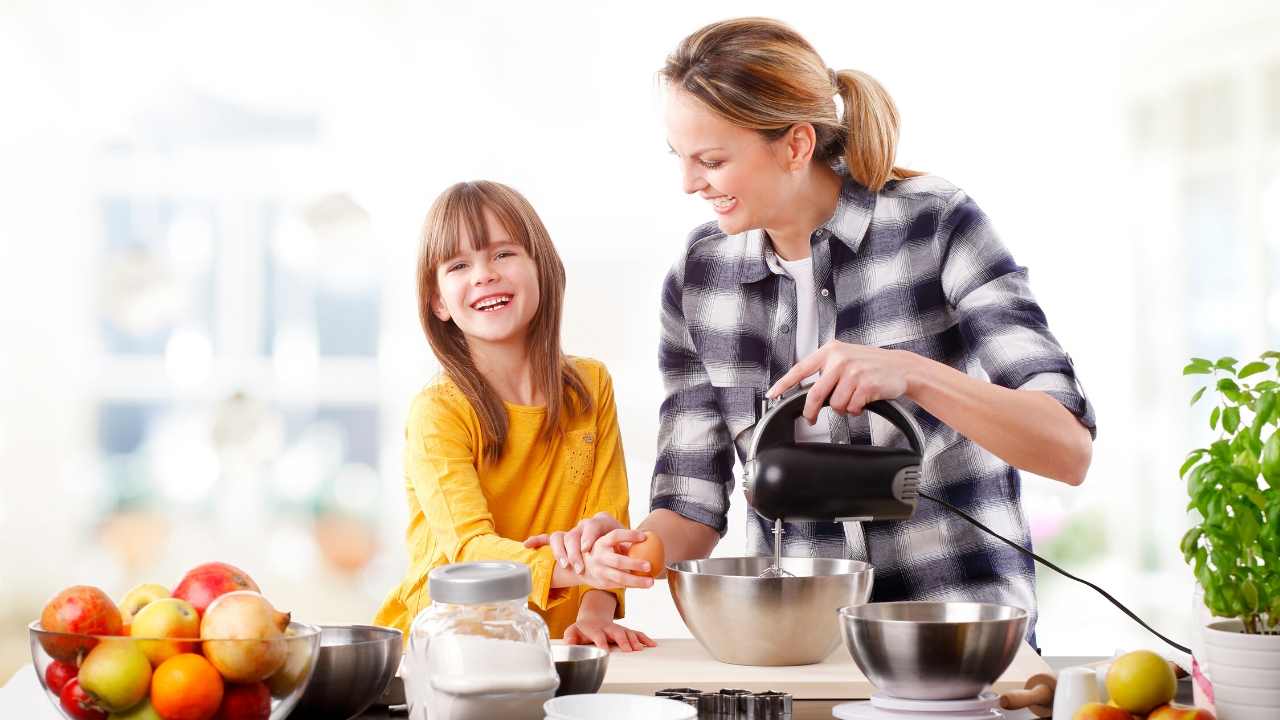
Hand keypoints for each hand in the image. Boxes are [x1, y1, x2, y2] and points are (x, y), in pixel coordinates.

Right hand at [524, 512, 634, 575]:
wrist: (608, 529)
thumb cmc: (620, 540)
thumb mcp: (626, 542)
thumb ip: (630, 547)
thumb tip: (645, 558)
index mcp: (600, 522)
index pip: (592, 526)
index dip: (588, 537)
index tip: (587, 549)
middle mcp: (583, 525)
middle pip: (573, 536)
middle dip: (574, 552)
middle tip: (578, 567)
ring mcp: (572, 531)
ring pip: (560, 538)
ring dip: (561, 553)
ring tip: (564, 566)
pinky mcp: (563, 539)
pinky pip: (546, 538)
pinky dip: (536, 540)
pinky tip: (527, 545)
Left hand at [563, 617, 656, 651]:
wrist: (593, 618)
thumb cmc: (583, 629)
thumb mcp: (572, 632)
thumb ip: (570, 638)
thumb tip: (568, 643)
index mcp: (594, 628)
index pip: (598, 635)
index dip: (601, 642)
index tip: (605, 650)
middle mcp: (608, 627)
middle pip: (617, 632)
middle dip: (623, 641)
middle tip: (628, 650)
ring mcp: (618, 628)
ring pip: (628, 632)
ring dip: (635, 640)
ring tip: (640, 649)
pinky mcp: (626, 631)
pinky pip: (637, 633)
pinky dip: (645, 638)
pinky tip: (652, 644)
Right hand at [580, 528, 653, 588]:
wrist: (582, 568)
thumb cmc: (604, 551)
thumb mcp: (608, 544)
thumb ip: (623, 542)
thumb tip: (650, 538)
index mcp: (602, 542)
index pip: (615, 536)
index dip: (630, 535)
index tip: (645, 536)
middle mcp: (599, 557)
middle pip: (618, 561)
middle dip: (634, 564)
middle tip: (649, 565)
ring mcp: (599, 571)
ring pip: (620, 578)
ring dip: (637, 581)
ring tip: (651, 581)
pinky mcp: (602, 583)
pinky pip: (620, 585)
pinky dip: (633, 585)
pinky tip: (644, 584)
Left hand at [766, 341, 912, 423]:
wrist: (901, 367)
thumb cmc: (871, 364)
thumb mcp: (846, 357)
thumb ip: (826, 369)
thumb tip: (807, 390)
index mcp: (830, 351)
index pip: (800, 369)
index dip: (784, 384)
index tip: (773, 395)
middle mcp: (840, 360)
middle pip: (815, 394)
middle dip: (811, 411)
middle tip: (811, 418)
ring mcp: (853, 372)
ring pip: (836, 405)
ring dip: (843, 408)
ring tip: (853, 399)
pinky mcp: (866, 385)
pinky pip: (851, 408)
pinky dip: (856, 410)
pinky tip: (863, 401)